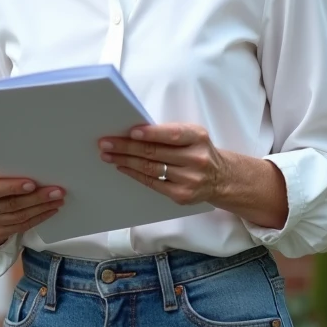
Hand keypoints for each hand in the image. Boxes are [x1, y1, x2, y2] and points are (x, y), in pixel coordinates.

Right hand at [0, 172, 64, 247]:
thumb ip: (4, 173)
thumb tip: (35, 170)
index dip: (13, 187)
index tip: (33, 183)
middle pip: (10, 205)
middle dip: (36, 198)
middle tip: (56, 191)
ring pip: (18, 217)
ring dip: (41, 208)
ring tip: (57, 200)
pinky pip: (21, 227)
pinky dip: (38, 218)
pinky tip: (50, 210)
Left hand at [99, 123, 225, 206]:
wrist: (220, 178)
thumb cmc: (198, 150)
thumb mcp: (192, 135)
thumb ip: (169, 133)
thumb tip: (134, 132)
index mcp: (198, 137)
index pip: (172, 134)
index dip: (151, 133)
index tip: (130, 131)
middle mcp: (196, 159)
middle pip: (155, 152)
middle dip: (127, 146)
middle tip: (106, 143)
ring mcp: (189, 179)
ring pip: (151, 168)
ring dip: (125, 160)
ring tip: (107, 154)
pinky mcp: (182, 195)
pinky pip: (152, 183)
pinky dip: (134, 174)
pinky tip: (122, 167)